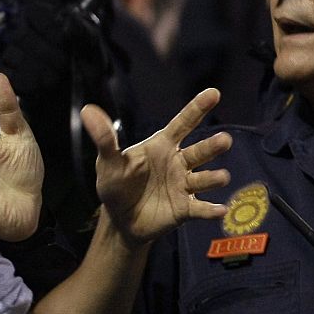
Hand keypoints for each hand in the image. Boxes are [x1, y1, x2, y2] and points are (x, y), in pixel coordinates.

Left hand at [88, 87, 231, 243]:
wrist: (120, 220)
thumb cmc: (116, 185)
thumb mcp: (108, 162)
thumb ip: (104, 138)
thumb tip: (88, 110)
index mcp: (161, 146)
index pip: (183, 123)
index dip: (197, 108)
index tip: (213, 93)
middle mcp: (177, 162)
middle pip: (199, 151)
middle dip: (212, 146)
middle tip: (225, 140)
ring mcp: (183, 186)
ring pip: (203, 178)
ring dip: (214, 177)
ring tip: (222, 176)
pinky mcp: (184, 209)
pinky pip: (200, 209)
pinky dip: (210, 210)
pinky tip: (221, 210)